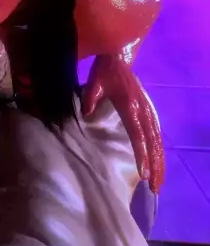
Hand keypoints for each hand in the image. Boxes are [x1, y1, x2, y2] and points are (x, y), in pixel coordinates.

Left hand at [82, 55, 164, 193]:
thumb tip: (86, 114)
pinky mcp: (149, 110)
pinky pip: (157, 133)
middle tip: (155, 187)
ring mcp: (148, 109)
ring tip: (158, 182)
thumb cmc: (104, 72)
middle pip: (153, 142)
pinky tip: (158, 162)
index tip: (143, 173)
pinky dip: (159, 150)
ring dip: (160, 161)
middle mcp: (143, 110)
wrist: (119, 58)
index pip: (137, 134)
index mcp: (130, 106)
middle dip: (155, 165)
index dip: (141, 154)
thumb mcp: (94, 82)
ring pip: (158, 140)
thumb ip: (90, 98)